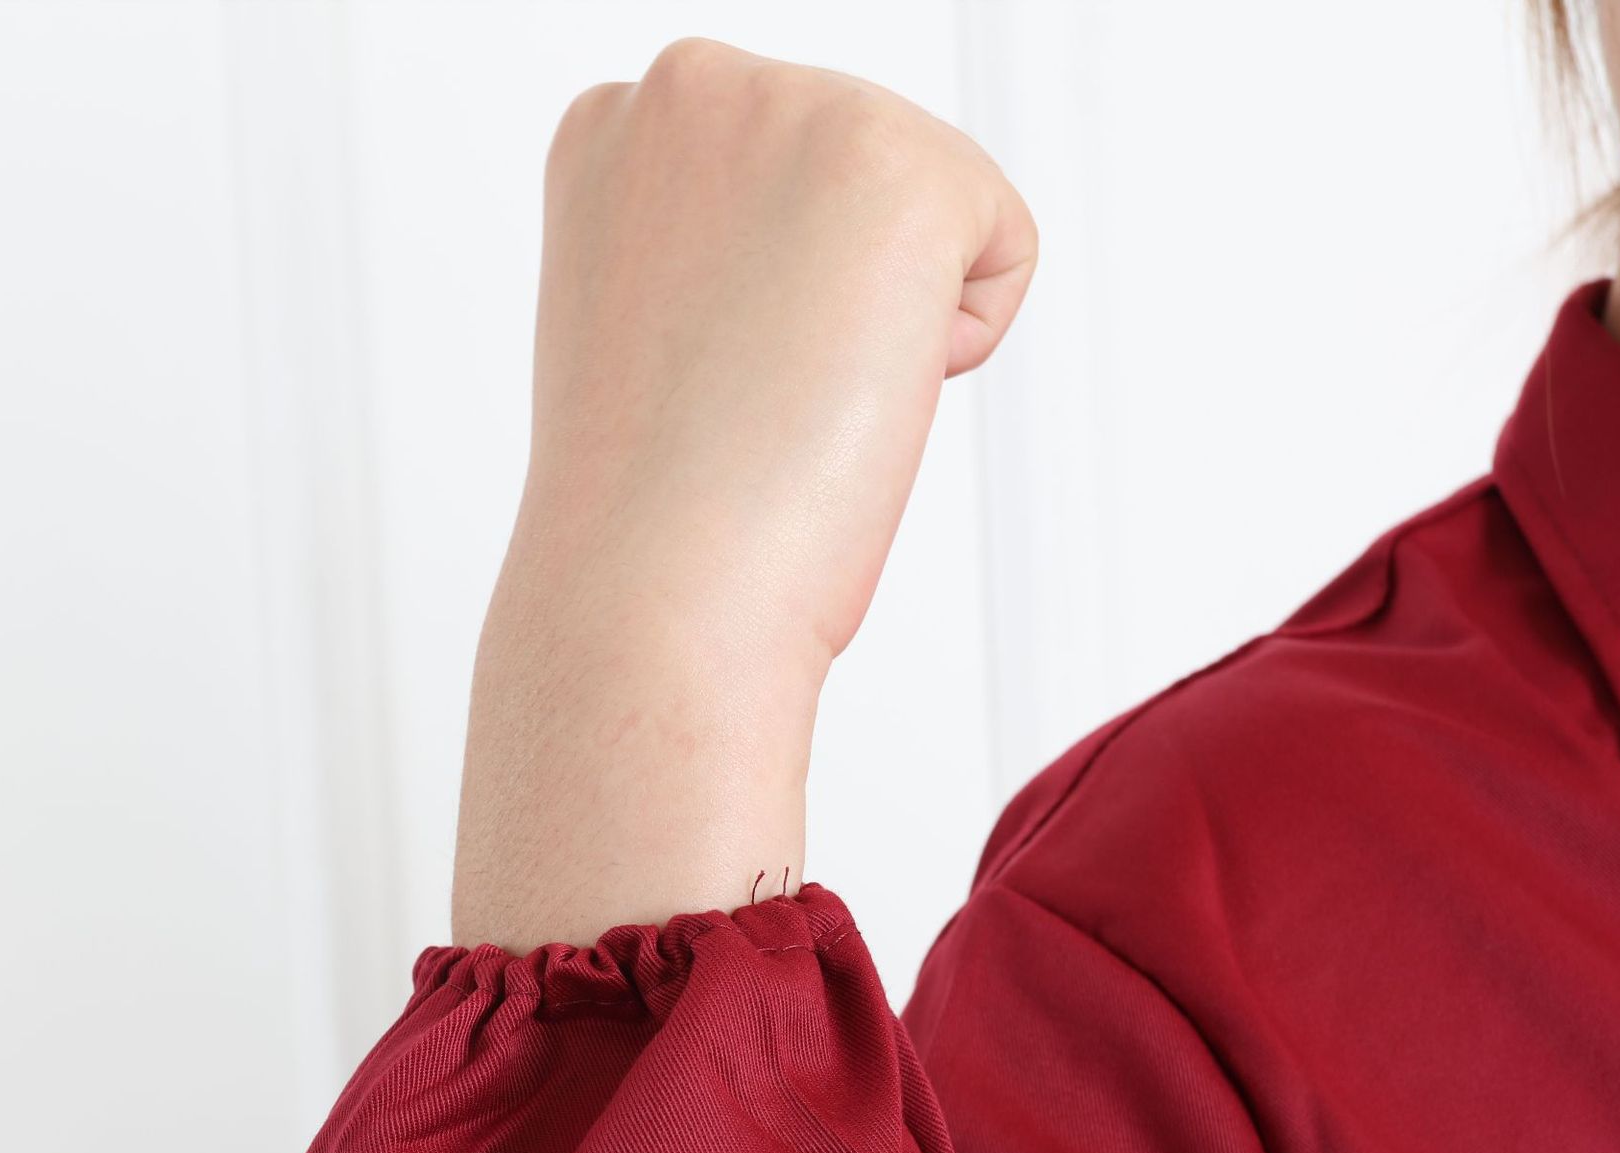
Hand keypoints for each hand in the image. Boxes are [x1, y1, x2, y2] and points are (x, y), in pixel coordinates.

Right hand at [454, 38, 1034, 946]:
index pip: (782, 179)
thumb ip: (722, 250)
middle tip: (755, 403)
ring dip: (890, 325)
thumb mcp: (660, 332)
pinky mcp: (897, 164)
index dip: (772, 306)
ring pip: (934, 210)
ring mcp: (793, 109)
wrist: (655, 597)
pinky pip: (1004, 243)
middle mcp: (691, 87)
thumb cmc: (652, 517)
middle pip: (866, 181)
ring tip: (794, 400)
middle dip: (840, 301)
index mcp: (615, 130)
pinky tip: (857, 393)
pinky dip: (960, 344)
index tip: (708, 383)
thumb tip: (816, 255)